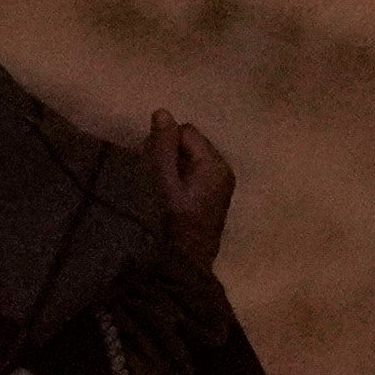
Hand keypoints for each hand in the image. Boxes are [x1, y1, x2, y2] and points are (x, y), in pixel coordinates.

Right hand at [145, 111, 236, 269]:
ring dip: (173, 164)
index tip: (151, 164)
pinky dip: (180, 176)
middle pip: (190, 142)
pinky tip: (170, 194)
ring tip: (161, 186)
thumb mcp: (164, 183)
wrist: (186, 262)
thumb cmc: (174, 222)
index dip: (164, 142)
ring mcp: (220, 183)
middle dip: (169, 151)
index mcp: (215, 164)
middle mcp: (223, 169)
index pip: (186, 132)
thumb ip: (163, 148)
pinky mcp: (213, 195)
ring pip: (191, 156)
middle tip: (154, 176)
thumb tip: (162, 111)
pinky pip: (194, 171)